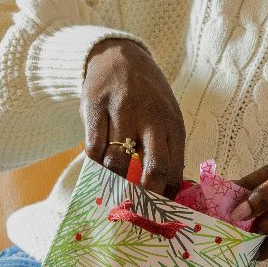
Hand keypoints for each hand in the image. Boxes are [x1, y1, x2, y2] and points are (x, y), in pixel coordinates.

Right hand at [82, 38, 185, 195]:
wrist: (119, 55)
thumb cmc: (147, 96)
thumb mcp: (167, 116)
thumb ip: (168, 149)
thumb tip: (169, 192)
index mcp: (173, 124)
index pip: (175, 169)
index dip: (166, 196)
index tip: (156, 211)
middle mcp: (151, 117)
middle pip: (154, 168)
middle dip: (145, 196)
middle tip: (135, 209)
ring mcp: (122, 111)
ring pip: (117, 162)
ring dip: (114, 182)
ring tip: (112, 190)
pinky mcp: (95, 107)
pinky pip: (92, 148)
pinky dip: (94, 165)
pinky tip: (97, 168)